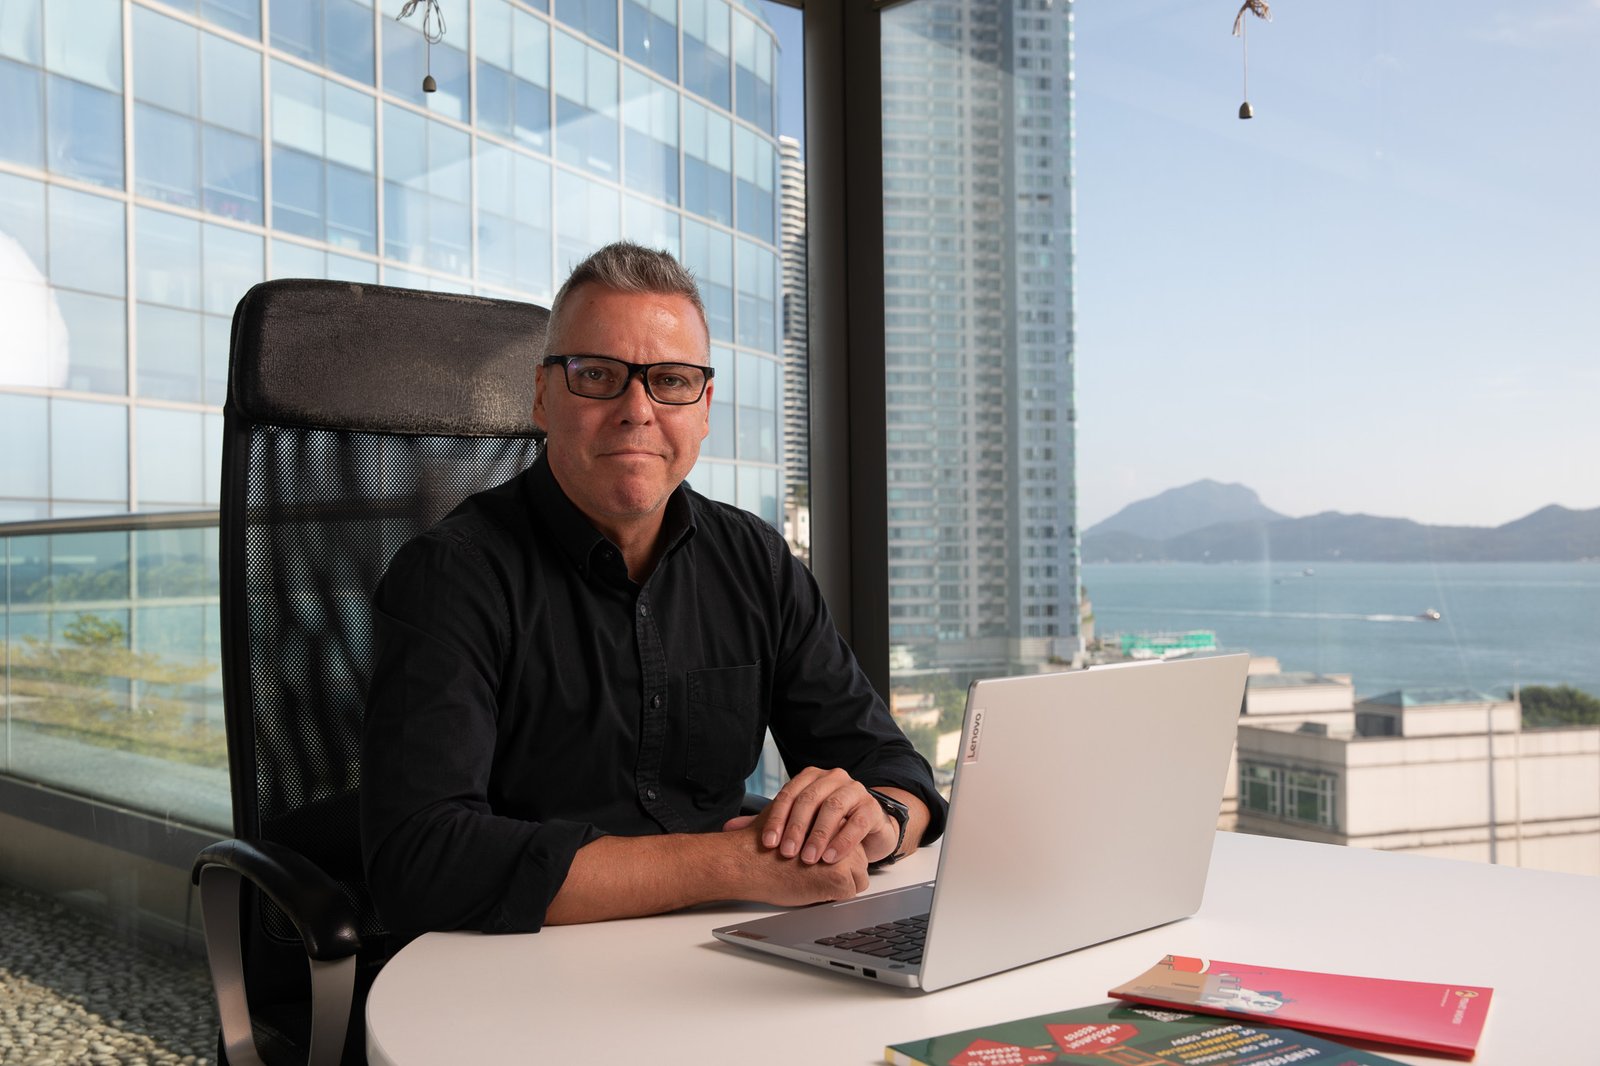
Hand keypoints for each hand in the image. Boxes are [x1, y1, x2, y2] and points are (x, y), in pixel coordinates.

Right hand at [717, 817, 869, 905]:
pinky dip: (834, 896)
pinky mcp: (839, 876)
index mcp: (831, 815)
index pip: (849, 840)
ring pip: (858, 877)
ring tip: (813, 879)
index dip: (834, 854)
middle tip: (815, 871)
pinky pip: (850, 892)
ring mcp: (842, 853)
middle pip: (858, 858)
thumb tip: (815, 823)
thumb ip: (807, 819)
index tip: (816, 859)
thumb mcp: (789, 819)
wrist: (750, 862)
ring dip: (840, 883)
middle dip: (841, 869)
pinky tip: (813, 888)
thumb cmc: (764, 845)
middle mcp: (842, 830)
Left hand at [752, 766, 898, 866]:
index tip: (767, 844)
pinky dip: (843, 841)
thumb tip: (730, 827)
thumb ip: (766, 824)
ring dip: (819, 835)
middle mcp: (832, 779)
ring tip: (809, 859)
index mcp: (810, 778)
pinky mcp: (872, 808)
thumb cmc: (826, 825)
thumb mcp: (797, 823)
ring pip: (834, 808)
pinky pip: (857, 822)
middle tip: (787, 854)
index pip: (788, 794)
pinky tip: (831, 857)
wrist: (866, 828)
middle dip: (796, 828)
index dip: (776, 819)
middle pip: (810, 799)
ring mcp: (854, 791)